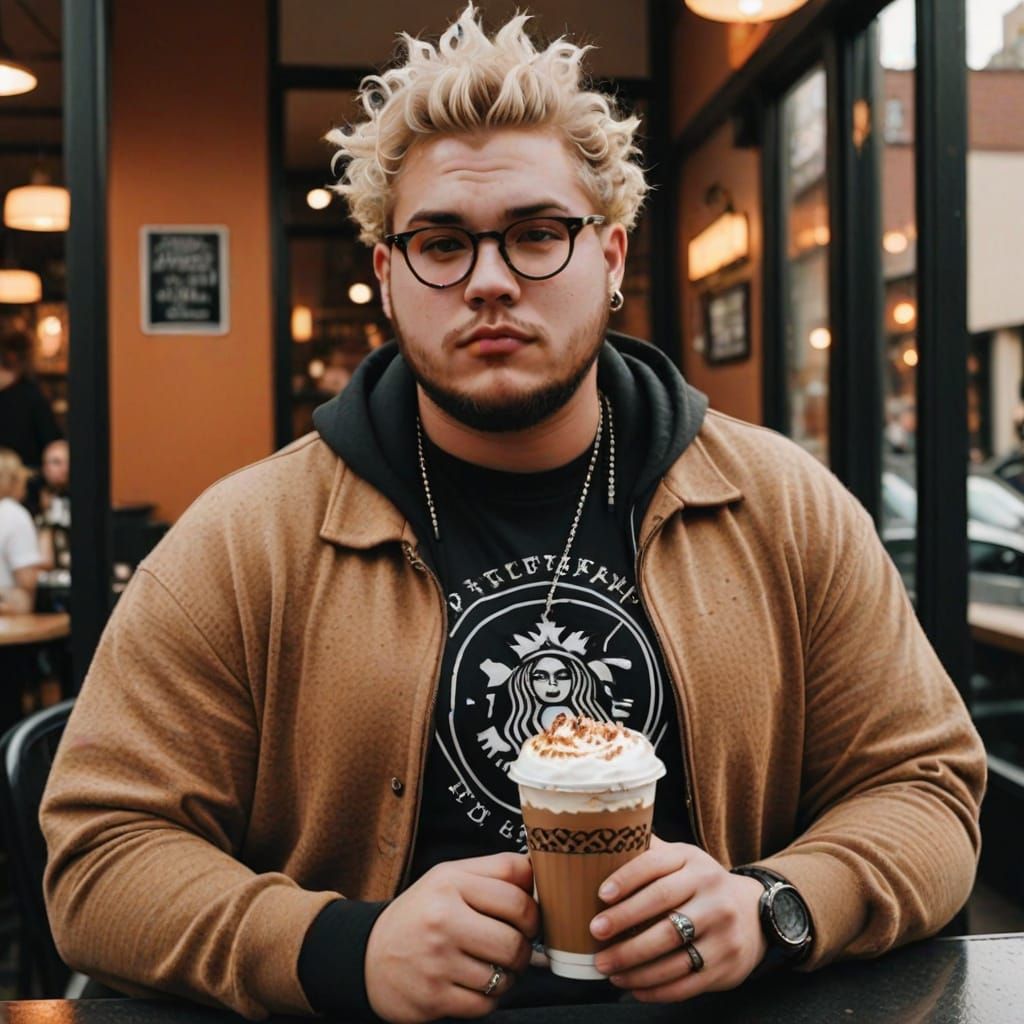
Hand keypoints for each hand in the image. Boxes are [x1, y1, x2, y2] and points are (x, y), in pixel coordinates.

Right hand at [365, 852, 538, 1022]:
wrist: (368, 955)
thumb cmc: (421, 914)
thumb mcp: (451, 877)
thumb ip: (496, 870)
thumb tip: (539, 872)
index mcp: (450, 883)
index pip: (516, 895)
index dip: (534, 911)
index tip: (528, 919)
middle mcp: (442, 920)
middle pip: (515, 941)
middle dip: (524, 948)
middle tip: (514, 945)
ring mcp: (436, 962)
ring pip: (504, 976)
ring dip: (508, 975)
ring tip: (492, 963)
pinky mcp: (433, 997)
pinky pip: (486, 1003)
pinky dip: (488, 997)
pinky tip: (474, 983)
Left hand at [589, 836, 766, 1001]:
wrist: (753, 913)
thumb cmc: (699, 884)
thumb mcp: (682, 859)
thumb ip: (649, 852)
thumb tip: (604, 842)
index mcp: (693, 861)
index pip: (656, 866)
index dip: (626, 879)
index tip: (601, 895)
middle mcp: (712, 893)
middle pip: (662, 908)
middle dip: (623, 923)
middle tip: (594, 934)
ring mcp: (723, 930)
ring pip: (672, 950)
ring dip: (633, 963)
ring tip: (607, 967)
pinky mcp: (726, 964)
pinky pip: (686, 981)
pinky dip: (655, 988)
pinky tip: (633, 986)